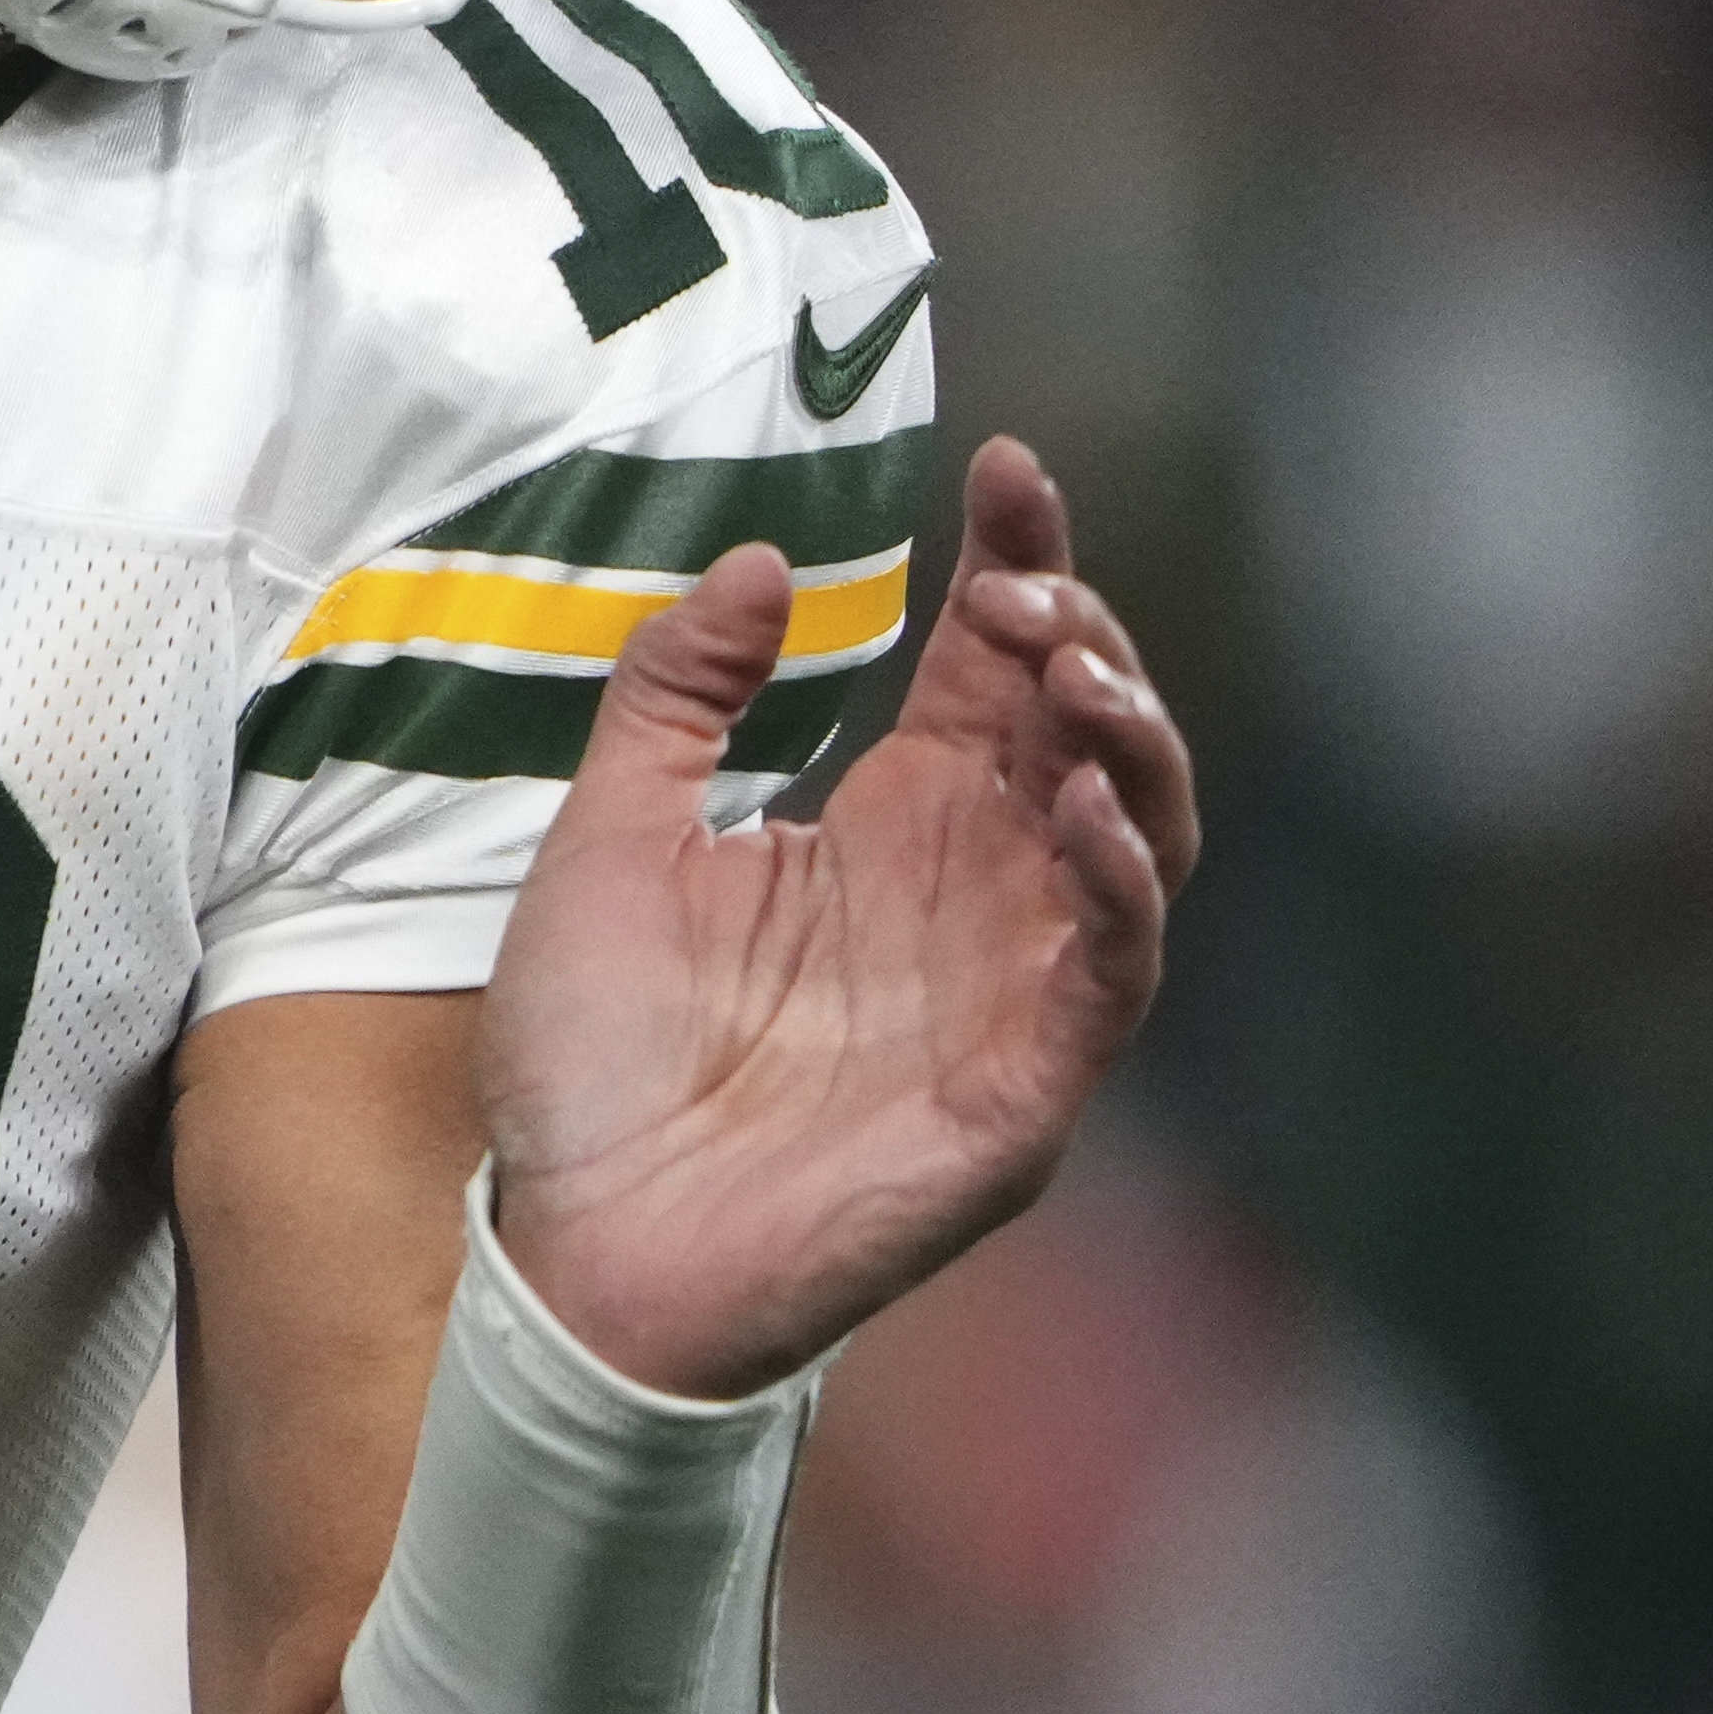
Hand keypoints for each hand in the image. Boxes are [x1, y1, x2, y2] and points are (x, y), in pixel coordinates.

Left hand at [474, 434, 1194, 1399]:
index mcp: (886, 829)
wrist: (574, 1246)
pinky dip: (1117, 885)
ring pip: (1138, 840)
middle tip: (1024, 582)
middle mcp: (970, 895)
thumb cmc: (593, 1058)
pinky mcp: (1022, 1093)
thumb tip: (759, 560)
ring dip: (1130, 744)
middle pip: (1085, 734)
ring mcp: (1009, 991)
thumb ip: (675, 695)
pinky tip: (1075, 808)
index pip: (991, 669)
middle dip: (1082, 636)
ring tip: (1074, 672)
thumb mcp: (607, 836)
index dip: (1020, 560)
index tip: (1003, 468)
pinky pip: (1111, 974)